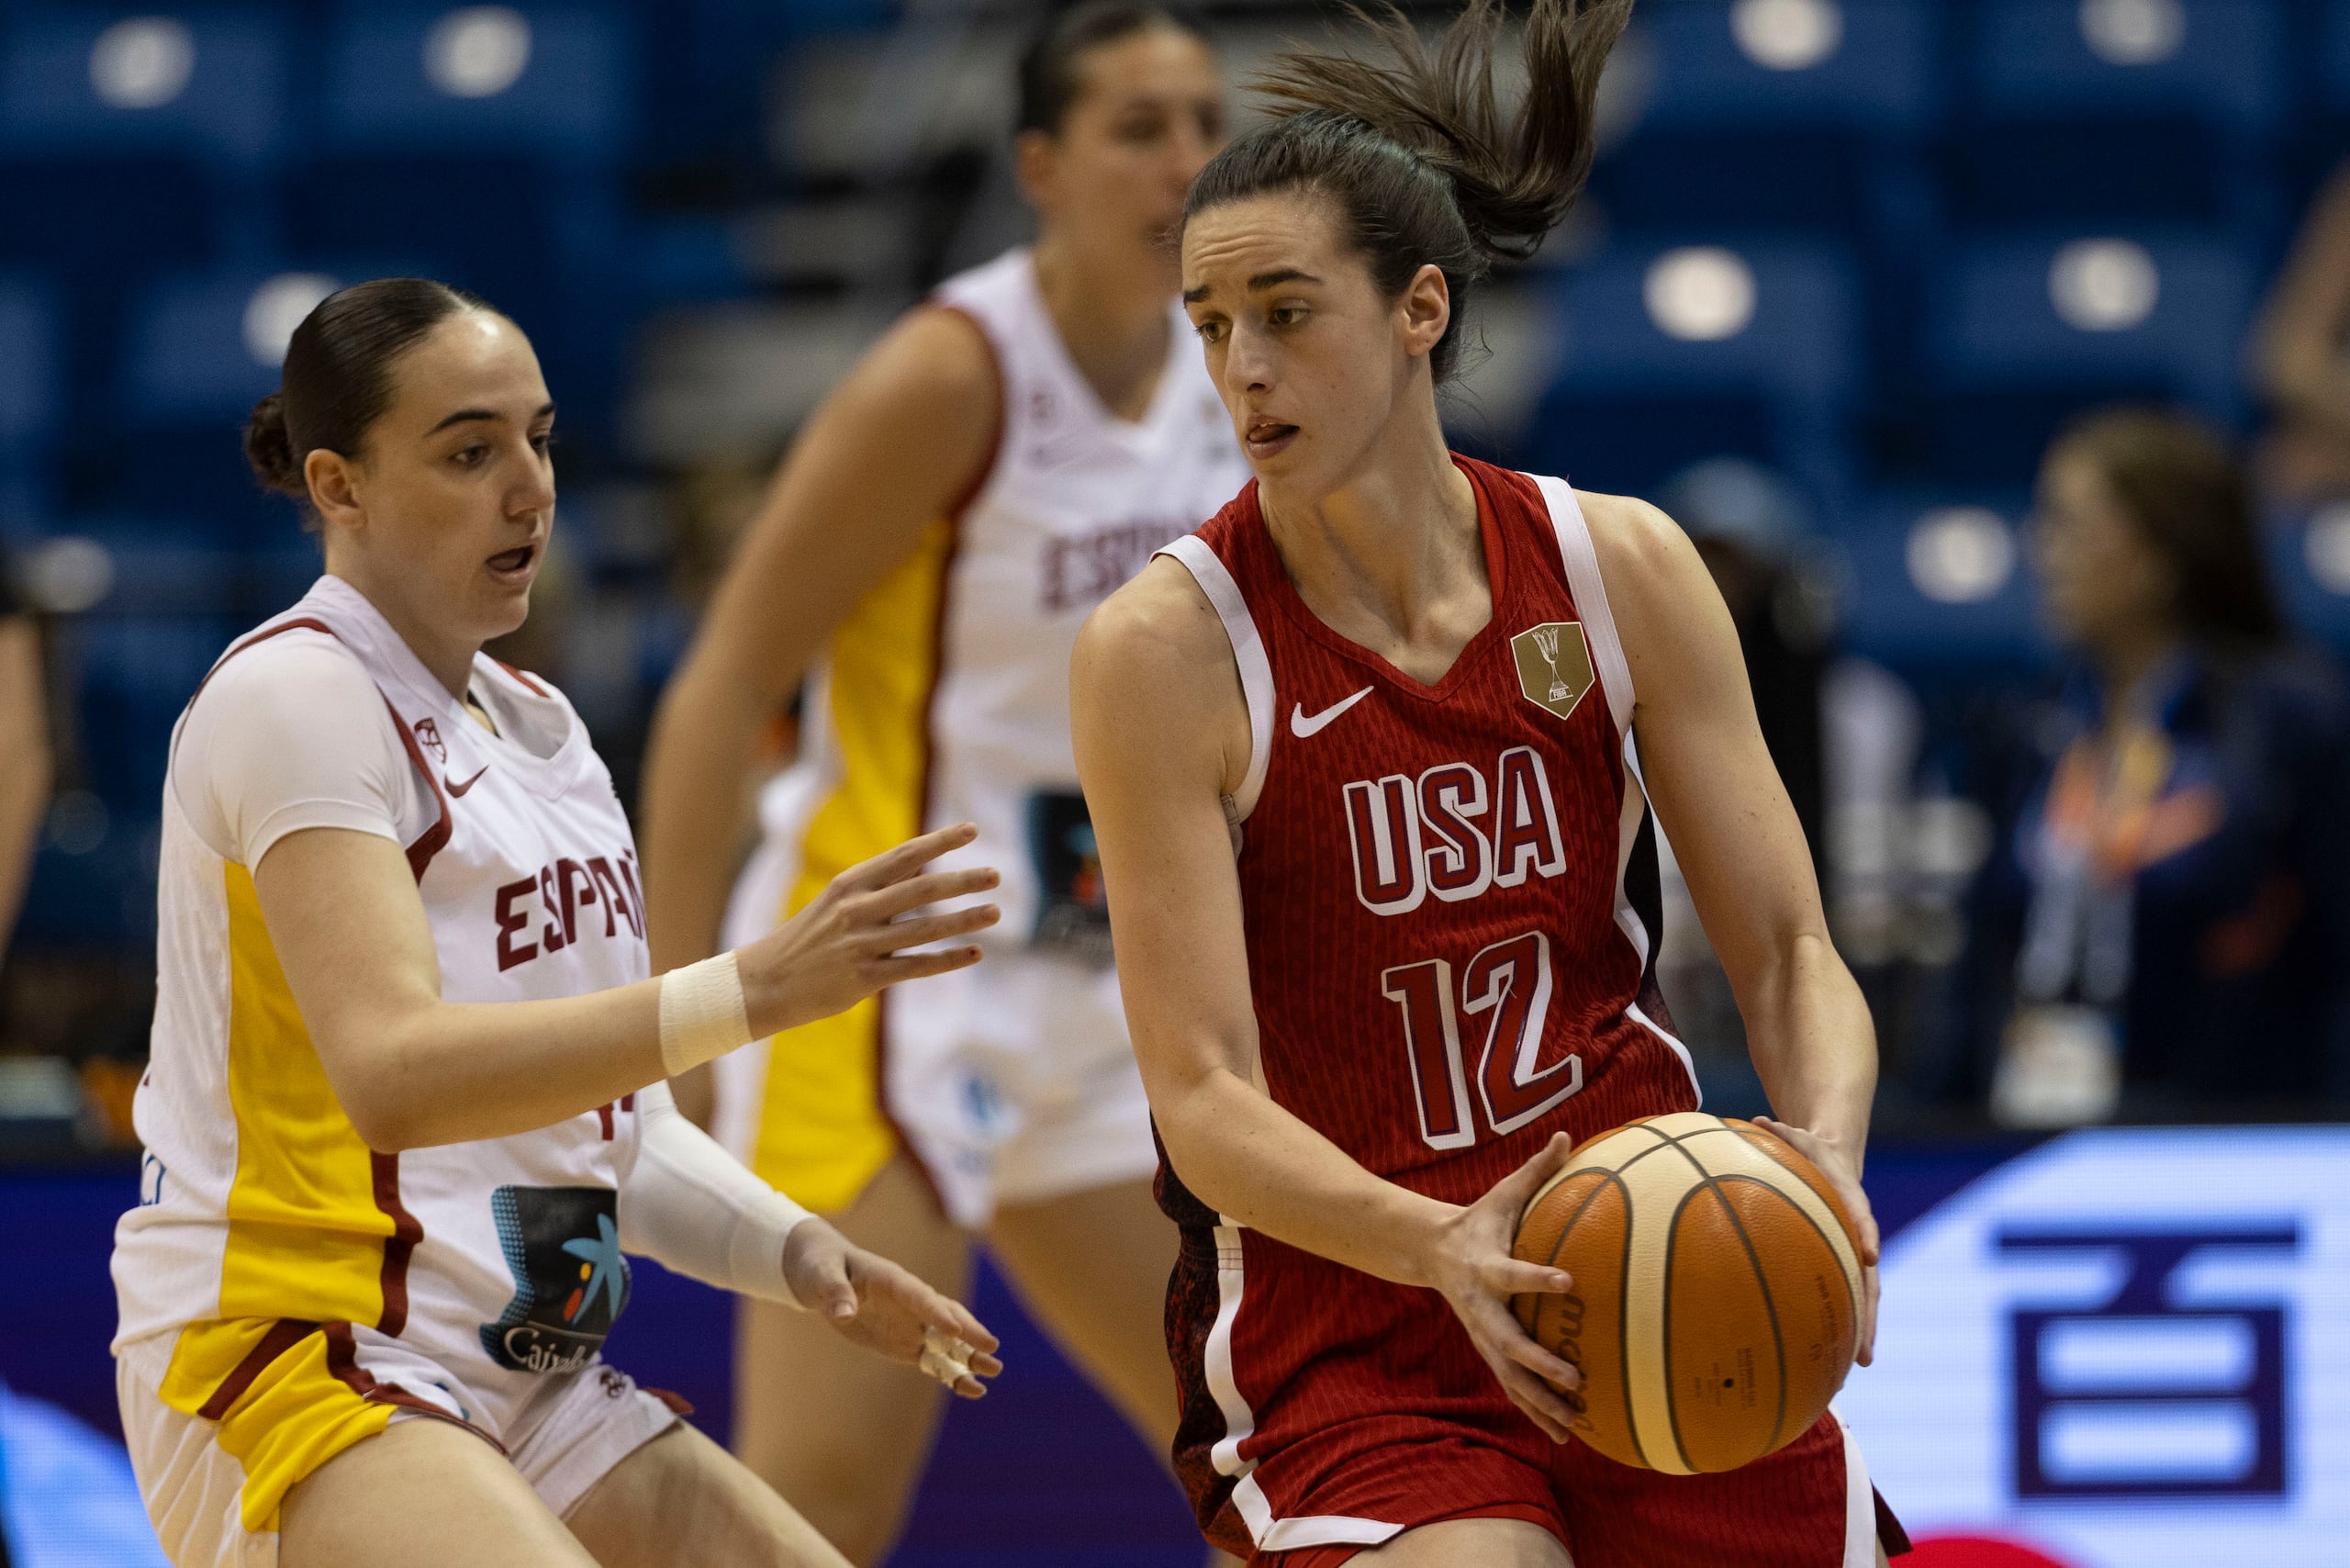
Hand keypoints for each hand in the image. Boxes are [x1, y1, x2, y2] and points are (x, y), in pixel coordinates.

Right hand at [740, 823, 999, 1035]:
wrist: (764, 983)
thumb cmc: (808, 940)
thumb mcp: (836, 902)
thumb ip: (878, 889)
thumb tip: (925, 871)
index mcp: (850, 885)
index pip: (904, 856)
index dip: (940, 842)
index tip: (972, 830)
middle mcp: (856, 910)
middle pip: (921, 890)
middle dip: (962, 880)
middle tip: (996, 874)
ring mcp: (860, 945)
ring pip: (924, 930)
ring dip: (964, 920)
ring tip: (995, 912)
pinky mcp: (864, 978)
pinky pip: (916, 967)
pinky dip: (947, 960)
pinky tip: (973, 953)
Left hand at [780, 1219, 1004, 1399]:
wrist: (825, 1275)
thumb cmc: (823, 1267)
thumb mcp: (822, 1275)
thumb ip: (834, 1292)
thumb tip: (843, 1313)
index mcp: (893, 1280)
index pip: (920, 1296)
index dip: (936, 1312)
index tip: (954, 1329)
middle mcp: (911, 1302)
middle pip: (946, 1315)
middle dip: (968, 1332)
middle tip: (992, 1348)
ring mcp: (912, 1324)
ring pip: (948, 1340)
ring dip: (970, 1355)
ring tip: (995, 1372)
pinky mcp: (907, 1344)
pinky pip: (934, 1360)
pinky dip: (953, 1374)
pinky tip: (974, 1390)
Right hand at [1423, 1132, 1583, 1442]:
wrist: (1429, 1251)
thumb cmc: (1479, 1218)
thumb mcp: (1502, 1192)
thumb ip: (1536, 1168)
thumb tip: (1567, 1134)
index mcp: (1487, 1267)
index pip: (1513, 1274)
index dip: (1538, 1277)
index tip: (1569, 1280)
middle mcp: (1482, 1308)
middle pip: (1509, 1342)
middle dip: (1541, 1364)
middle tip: (1576, 1378)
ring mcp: (1482, 1334)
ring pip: (1510, 1375)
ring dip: (1540, 1400)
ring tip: (1575, 1422)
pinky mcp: (1487, 1349)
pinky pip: (1511, 1386)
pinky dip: (1535, 1410)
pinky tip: (1564, 1434)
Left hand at [1754, 1117, 1880, 1369]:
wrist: (1835, 1160)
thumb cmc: (1810, 1151)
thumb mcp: (1798, 1137)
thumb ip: (1782, 1133)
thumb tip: (1757, 1121)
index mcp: (1851, 1201)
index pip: (1862, 1218)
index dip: (1867, 1235)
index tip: (1870, 1255)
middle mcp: (1858, 1235)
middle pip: (1868, 1278)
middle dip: (1868, 1314)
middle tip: (1865, 1351)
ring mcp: (1852, 1255)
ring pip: (1861, 1299)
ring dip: (1859, 1334)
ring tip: (1851, 1371)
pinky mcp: (1841, 1266)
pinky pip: (1842, 1298)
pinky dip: (1840, 1327)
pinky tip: (1827, 1360)